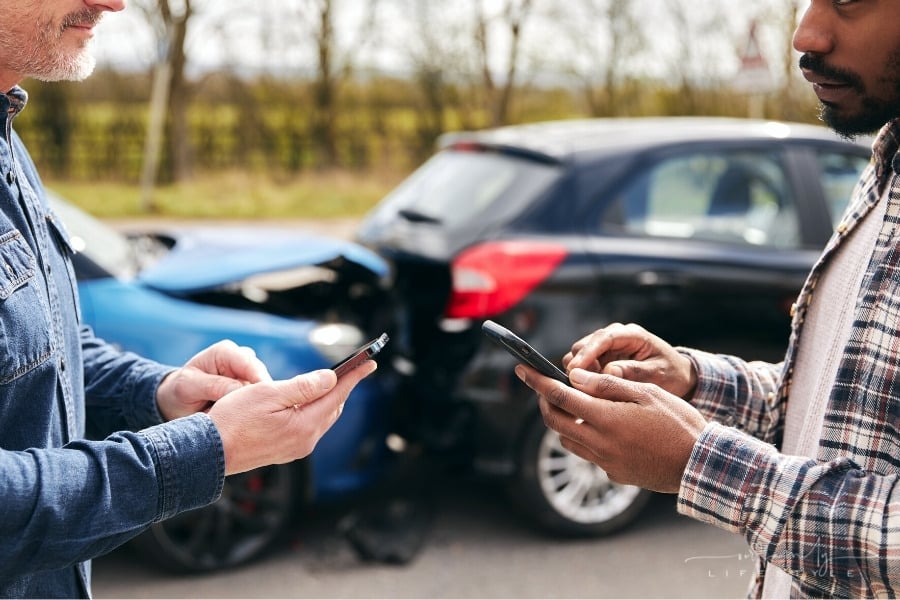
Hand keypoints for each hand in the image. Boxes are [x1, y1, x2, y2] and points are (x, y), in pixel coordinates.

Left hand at [157, 340, 272, 420]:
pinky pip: (262, 398)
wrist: (178, 402)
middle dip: (263, 395)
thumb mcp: (189, 387)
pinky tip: (254, 421)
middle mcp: (240, 359)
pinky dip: (258, 409)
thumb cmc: (180, 391)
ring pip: (265, 389)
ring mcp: (247, 374)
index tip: (264, 403)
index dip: (260, 382)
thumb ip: (214, 386)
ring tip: (256, 421)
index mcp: (225, 352)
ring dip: (261, 404)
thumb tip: (239, 391)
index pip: (250, 364)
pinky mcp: (251, 388)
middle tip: (262, 417)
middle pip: (261, 376)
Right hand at [208, 360, 376, 474]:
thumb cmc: (232, 419)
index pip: (337, 394)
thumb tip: (331, 378)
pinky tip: (308, 400)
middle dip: (344, 386)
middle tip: (353, 368)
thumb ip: (302, 386)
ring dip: (329, 398)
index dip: (353, 376)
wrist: (208, 453)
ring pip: (323, 417)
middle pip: (333, 407)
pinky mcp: (286, 451)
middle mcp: (305, 440)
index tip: (369, 363)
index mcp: (304, 425)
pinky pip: (310, 426)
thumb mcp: (267, 394)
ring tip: (333, 380)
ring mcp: (297, 448)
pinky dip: (315, 409)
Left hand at [516, 364, 705, 492]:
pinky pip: (589, 454)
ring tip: (576, 405)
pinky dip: (586, 438)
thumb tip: (574, 377)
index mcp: (607, 419)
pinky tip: (604, 429)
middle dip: (545, 402)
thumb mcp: (646, 393)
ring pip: (568, 440)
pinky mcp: (615, 475)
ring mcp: (606, 463)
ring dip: (563, 421)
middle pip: (555, 422)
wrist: (702, 464)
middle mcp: (600, 444)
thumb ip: (607, 385)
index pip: (559, 396)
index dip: (537, 381)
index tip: (522, 369)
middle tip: (546, 387)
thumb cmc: (679, 422)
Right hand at [564, 322, 696, 399]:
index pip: (603, 338)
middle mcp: (614, 335)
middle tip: (584, 388)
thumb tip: (608, 371)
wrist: (675, 375)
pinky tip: (589, 391)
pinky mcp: (599, 358)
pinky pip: (581, 366)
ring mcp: (605, 347)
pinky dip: (581, 377)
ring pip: (577, 356)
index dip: (587, 353)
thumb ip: (634, 371)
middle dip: (579, 366)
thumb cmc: (670, 373)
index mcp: (631, 334)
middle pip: (583, 345)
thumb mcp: (658, 374)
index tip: (575, 369)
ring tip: (589, 391)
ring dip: (579, 373)